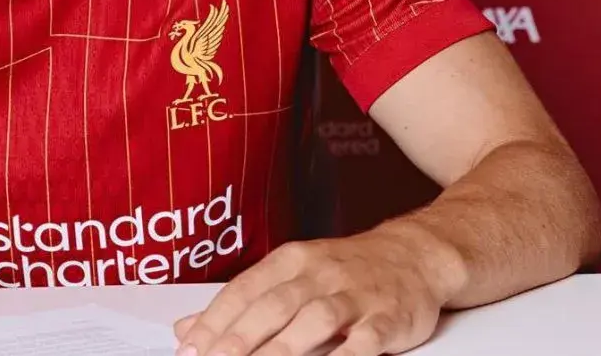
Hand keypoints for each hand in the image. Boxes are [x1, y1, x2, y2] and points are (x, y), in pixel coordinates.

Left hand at [173, 227, 461, 355]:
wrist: (414, 255)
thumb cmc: (344, 270)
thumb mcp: (291, 274)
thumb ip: (242, 302)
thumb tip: (186, 328)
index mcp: (291, 260)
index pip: (244, 291)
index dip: (215, 320)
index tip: (190, 347)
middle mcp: (320, 273)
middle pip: (273, 305)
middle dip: (240, 338)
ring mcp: (355, 295)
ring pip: (314, 320)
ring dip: (283, 348)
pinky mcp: (388, 318)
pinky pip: (364, 339)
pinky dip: (345, 354)